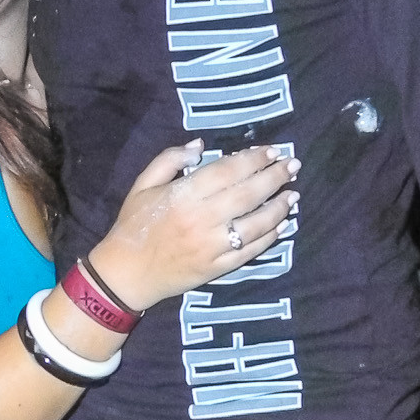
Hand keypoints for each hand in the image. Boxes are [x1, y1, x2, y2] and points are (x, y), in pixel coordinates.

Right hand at [91, 142, 297, 310]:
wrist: (125, 274)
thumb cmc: (133, 225)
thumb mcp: (143, 185)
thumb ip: (170, 159)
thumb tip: (200, 145)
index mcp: (184, 195)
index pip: (228, 171)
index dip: (254, 159)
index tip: (272, 151)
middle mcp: (202, 219)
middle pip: (248, 194)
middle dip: (275, 177)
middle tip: (293, 166)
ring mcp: (212, 246)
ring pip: (256, 224)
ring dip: (279, 208)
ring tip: (293, 195)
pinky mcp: (217, 268)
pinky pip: (250, 251)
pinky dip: (269, 238)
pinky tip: (282, 225)